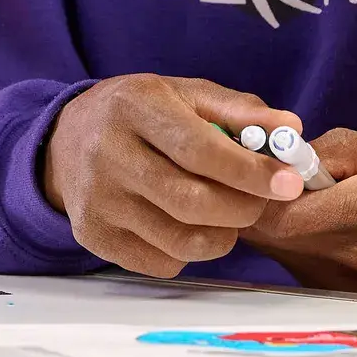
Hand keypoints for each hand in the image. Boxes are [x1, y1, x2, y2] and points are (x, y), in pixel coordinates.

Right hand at [42, 75, 304, 277]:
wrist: (65, 140)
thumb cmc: (140, 114)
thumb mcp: (184, 94)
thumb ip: (239, 109)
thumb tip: (292, 126)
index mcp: (134, 108)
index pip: (199, 150)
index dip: (249, 171)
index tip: (288, 182)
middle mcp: (108, 154)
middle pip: (191, 201)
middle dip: (243, 208)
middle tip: (260, 201)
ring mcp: (97, 200)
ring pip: (180, 240)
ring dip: (222, 236)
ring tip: (229, 215)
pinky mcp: (93, 235)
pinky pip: (160, 262)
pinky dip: (190, 252)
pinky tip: (189, 226)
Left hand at [238, 130, 356, 305]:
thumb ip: (344, 148)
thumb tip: (293, 149)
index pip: (274, 212)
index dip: (250, 182)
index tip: (254, 154)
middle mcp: (345, 259)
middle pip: (263, 233)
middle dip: (251, 197)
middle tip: (263, 167)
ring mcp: (342, 285)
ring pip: (276, 250)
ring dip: (272, 217)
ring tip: (296, 189)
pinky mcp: (344, 297)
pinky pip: (299, 263)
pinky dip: (295, 237)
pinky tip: (320, 218)